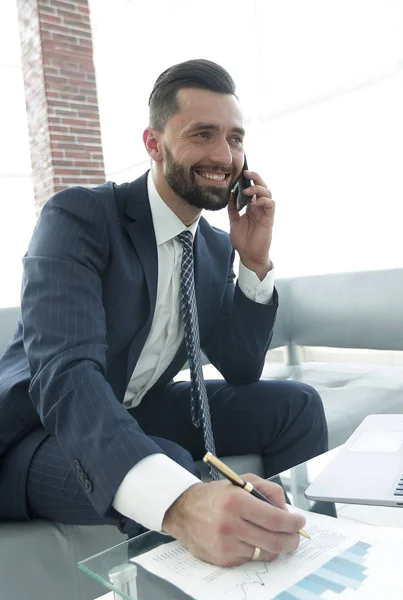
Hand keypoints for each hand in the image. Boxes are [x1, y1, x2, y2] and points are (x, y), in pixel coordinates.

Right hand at [162, 474, 305, 566]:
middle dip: (292, 540)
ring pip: (265, 553)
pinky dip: (256, 550)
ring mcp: (226, 545)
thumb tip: (286, 510)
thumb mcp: (240, 481)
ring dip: (275, 546)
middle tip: (295, 536)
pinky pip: (251, 559)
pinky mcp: (223, 559)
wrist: (183, 511)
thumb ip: (267, 490)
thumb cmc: (215, 496)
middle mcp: (231, 524)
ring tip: (273, 536)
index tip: (300, 522)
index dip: (293, 523)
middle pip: (274, 541)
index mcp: (237, 501)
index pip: (275, 518)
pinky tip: (249, 540)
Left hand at [228, 170, 274, 280]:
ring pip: (267, 193)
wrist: (249, 256)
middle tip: (246, 172)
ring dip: (258, 188)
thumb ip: (232, 209)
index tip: (241, 173)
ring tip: (247, 190)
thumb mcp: (234, 222)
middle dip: (256, 178)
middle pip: (262, 187)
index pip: (252, 189)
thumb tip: (229, 194)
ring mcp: (265, 213)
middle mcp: (259, 208)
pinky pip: (270, 205)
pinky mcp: (269, 219)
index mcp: (251, 207)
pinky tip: (255, 201)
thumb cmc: (243, 241)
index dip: (249, 180)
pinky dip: (264, 200)